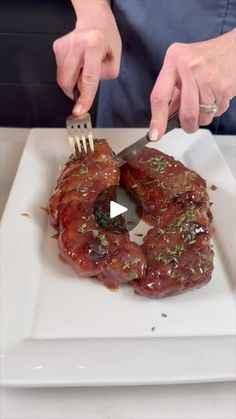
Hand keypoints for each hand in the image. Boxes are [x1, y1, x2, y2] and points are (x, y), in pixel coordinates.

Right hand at [53, 0, 120, 114]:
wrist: (94, 20)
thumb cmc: (107, 40)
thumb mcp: (114, 60)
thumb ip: (102, 78)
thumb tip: (84, 88)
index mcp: (94, 46)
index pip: (88, 77)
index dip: (84, 97)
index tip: (79, 111)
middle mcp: (77, 44)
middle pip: (67, 79)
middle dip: (72, 91)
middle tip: (82, 91)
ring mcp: (64, 45)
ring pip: (62, 76)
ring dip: (72, 80)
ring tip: (83, 68)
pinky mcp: (57, 47)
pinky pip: (60, 69)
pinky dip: (69, 72)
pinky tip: (77, 63)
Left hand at [149, 30, 235, 140]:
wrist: (233, 49)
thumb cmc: (204, 58)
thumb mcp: (180, 67)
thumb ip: (171, 92)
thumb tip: (164, 120)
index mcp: (174, 60)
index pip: (160, 96)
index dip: (157, 120)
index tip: (154, 135)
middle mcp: (191, 68)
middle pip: (186, 113)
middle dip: (187, 125)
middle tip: (188, 125)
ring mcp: (209, 78)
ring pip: (203, 117)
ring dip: (202, 117)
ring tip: (204, 101)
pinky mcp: (224, 88)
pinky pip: (216, 113)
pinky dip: (214, 111)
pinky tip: (214, 96)